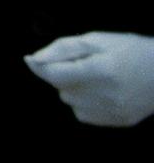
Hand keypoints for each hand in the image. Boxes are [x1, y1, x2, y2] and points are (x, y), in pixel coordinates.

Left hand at [25, 32, 153, 126]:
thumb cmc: (131, 50)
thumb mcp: (98, 40)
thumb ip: (63, 49)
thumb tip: (34, 60)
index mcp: (100, 70)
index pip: (53, 74)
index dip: (39, 66)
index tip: (31, 59)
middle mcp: (104, 95)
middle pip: (60, 87)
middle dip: (62, 74)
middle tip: (81, 63)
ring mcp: (112, 112)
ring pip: (69, 101)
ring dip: (72, 88)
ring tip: (94, 76)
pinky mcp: (117, 122)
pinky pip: (83, 113)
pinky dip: (84, 102)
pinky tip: (100, 91)